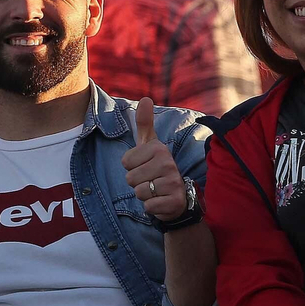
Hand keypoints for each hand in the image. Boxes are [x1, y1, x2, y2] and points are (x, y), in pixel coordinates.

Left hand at [121, 98, 185, 221]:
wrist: (178, 196)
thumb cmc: (158, 167)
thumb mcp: (151, 145)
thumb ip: (145, 123)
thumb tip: (145, 98)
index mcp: (159, 148)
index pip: (125, 162)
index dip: (131, 167)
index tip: (145, 166)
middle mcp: (168, 163)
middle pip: (130, 179)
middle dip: (137, 183)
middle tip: (151, 180)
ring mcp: (173, 183)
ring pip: (138, 193)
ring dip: (144, 195)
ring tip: (156, 190)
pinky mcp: (174, 202)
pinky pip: (148, 207)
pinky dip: (151, 207)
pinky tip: (161, 201)